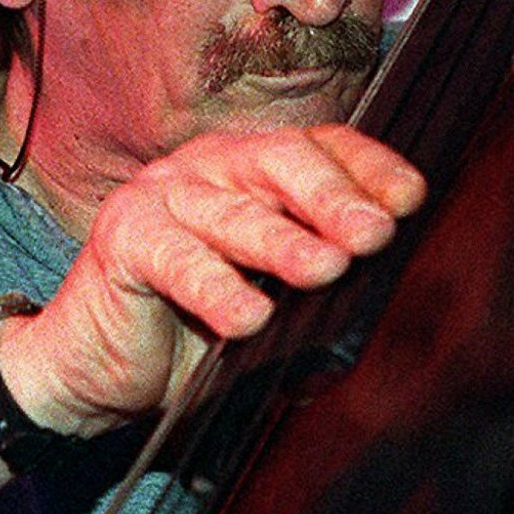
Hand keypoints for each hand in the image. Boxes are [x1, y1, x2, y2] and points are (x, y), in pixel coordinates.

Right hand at [0, 125, 425, 435]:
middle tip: (375, 233)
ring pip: (231, 211)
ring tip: (326, 269)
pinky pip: (175, 259)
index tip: (412, 200)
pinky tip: (248, 318)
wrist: (100, 367)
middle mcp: (212, 165)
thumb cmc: (198, 326)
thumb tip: (395, 285)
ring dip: (281, 242)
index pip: (322, 146)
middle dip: (333, 197)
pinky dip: (214, 289)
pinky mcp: (123, 236)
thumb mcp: (275, 297)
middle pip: (280, 162)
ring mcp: (163, 193)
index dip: (369, 167)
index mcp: (257, 167)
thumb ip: (322, 277)